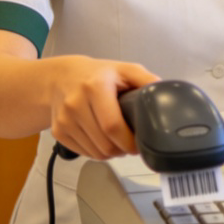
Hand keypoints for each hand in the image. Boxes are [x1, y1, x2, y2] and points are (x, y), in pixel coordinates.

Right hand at [41, 55, 158, 159]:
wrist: (60, 78)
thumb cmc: (97, 75)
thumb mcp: (123, 69)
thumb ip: (145, 80)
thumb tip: (165, 94)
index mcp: (95, 87)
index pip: (112, 126)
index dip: (129, 141)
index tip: (139, 144)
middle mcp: (76, 104)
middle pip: (105, 144)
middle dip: (122, 149)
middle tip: (130, 142)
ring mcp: (64, 120)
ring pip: (95, 153)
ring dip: (111, 153)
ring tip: (117, 140)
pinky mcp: (58, 132)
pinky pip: (84, 153)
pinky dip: (96, 152)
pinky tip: (102, 139)